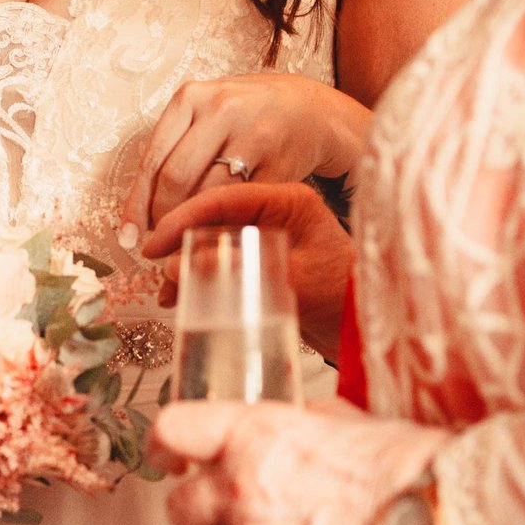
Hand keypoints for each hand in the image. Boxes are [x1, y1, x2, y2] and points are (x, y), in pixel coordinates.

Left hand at [123, 74, 369, 234]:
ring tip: (187, 235)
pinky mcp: (281, 163)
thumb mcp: (204, 112)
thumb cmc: (244, 114)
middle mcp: (222, 110)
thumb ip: (173, 146)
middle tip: (160, 238)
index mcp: (192, 97)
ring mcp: (255, 136)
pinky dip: (226, 224)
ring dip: (193, 224)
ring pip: (209, 195)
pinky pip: (243, 205)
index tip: (128, 234)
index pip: (153, 157)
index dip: (136, 203)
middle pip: (176, 178)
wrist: (307, 109)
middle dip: (162, 217)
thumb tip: (139, 208)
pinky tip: (218, 231)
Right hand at [142, 183, 354, 358]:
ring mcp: (268, 236)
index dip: (183, 218)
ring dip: (188, 265)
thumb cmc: (345, 295)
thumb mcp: (292, 280)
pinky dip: (201, 277)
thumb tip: (180, 267)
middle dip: (180, 244)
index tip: (155, 243)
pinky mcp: (263, 261)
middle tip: (157, 271)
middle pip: (213, 218)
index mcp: (287, 200)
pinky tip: (183, 296)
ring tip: (169, 293)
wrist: (369, 327)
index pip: (224, 197)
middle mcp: (275, 212)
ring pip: (213, 241)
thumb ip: (238, 270)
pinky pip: (222, 261)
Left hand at [148, 400, 447, 524]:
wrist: (441, 524)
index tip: (166, 453)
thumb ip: (304, 424)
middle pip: (180, 508)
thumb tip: (298, 426)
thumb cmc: (407, 466)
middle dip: (198, 508)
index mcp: (255, 435)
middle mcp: (242, 489)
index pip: (176, 430)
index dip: (164, 443)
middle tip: (224, 506)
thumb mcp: (347, 421)